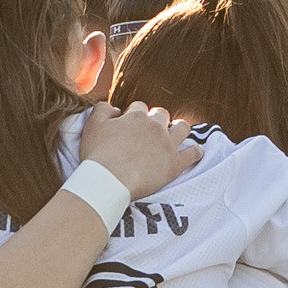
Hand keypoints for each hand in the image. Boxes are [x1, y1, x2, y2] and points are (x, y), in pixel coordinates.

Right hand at [75, 100, 197, 200]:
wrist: (109, 180)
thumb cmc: (97, 156)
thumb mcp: (92, 126)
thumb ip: (102, 110)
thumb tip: (113, 107)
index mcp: (136, 117)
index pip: (140, 108)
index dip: (136, 115)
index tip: (132, 125)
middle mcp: (155, 126)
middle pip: (162, 114)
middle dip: (158, 120)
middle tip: (152, 132)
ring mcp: (167, 144)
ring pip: (182, 128)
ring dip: (179, 129)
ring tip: (176, 134)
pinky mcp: (175, 163)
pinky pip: (193, 154)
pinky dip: (195, 152)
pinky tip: (195, 152)